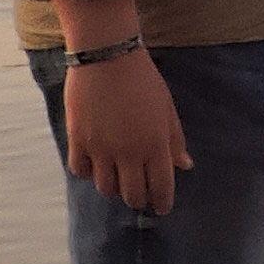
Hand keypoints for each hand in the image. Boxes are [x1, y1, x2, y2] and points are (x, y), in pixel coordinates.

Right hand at [63, 48, 190, 213]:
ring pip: (106, 188)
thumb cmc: (143, 80)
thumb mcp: (167, 108)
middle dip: (138, 199)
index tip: (162, 207)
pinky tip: (94, 164)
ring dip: (113, 188)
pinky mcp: (78, 140)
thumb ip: (175, 140)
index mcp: (155, 145)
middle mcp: (128, 152)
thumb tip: (185, 166)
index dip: (162, 202)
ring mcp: (101, 148)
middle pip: (132, 195)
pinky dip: (88, 173)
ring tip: (116, 178)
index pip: (161, 187)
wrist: (107, 55)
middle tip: (139, 195)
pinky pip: (80, 171)